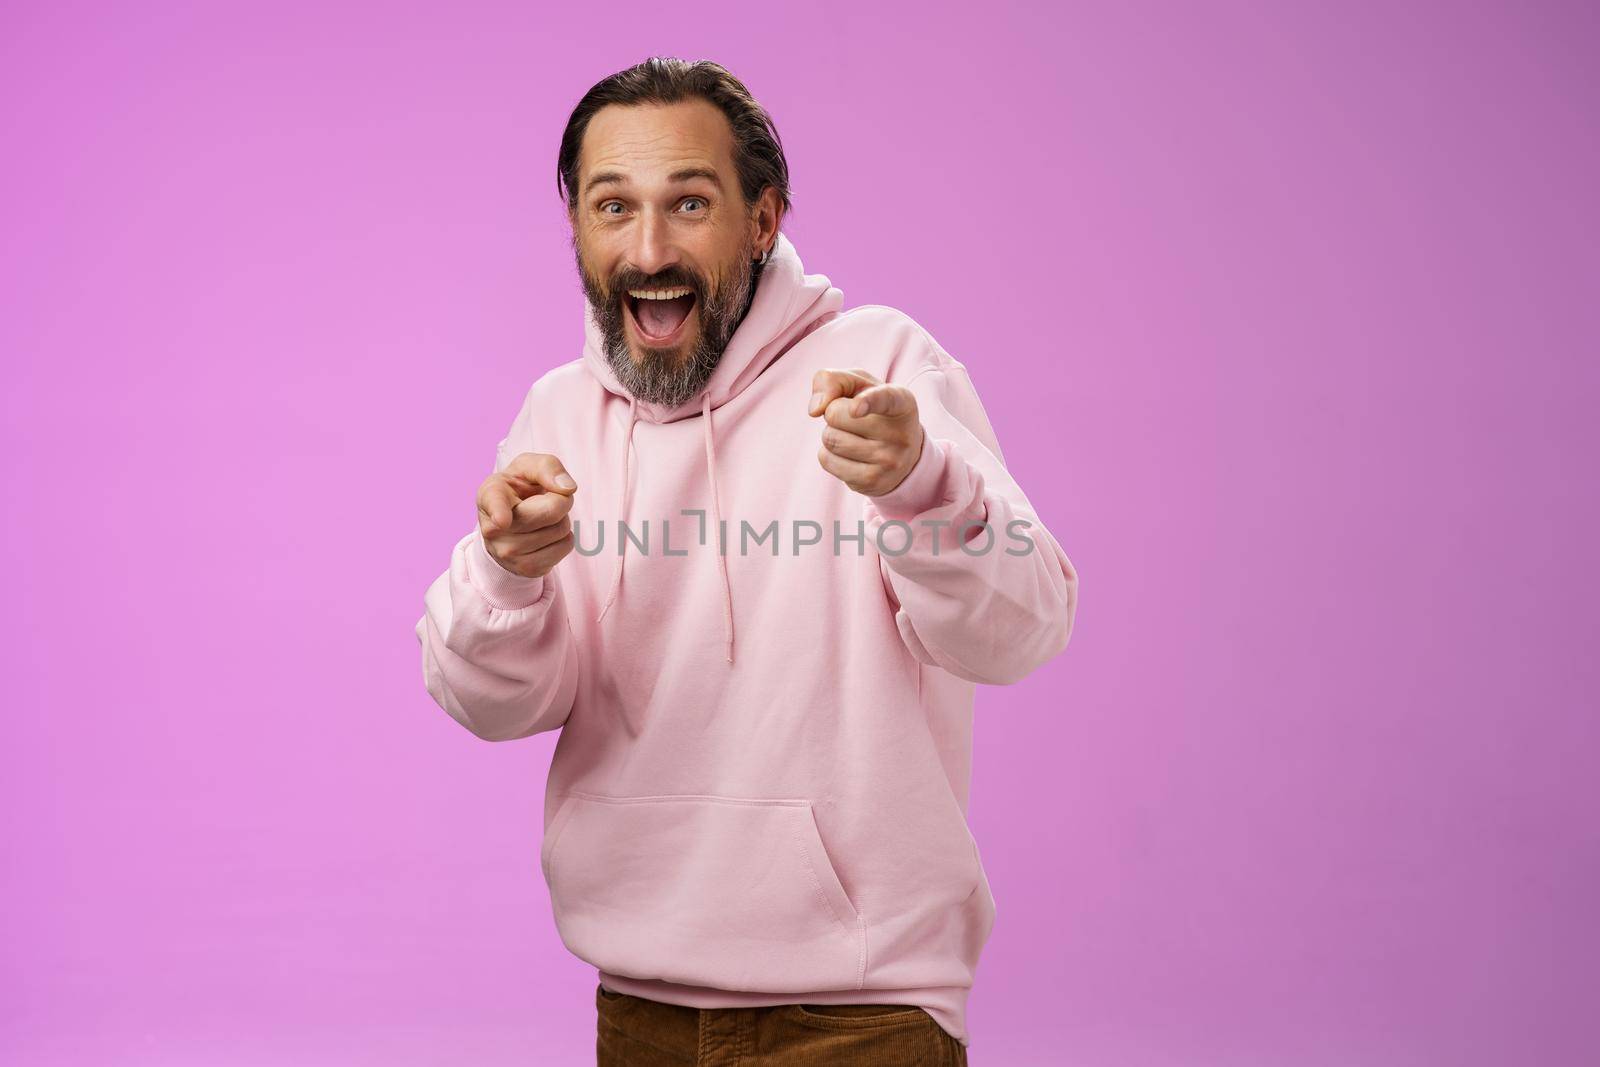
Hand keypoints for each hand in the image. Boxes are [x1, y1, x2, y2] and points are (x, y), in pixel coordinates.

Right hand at [475, 452, 577, 578]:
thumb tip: (567, 489)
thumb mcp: (528, 468)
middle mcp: (494, 528)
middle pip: (552, 510)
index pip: (495, 504)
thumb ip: (547, 467)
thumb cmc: (518, 489)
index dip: (500, 512)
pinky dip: (564, 536)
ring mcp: (508, 553)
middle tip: (545, 499)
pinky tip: (545, 534)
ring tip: (541, 518)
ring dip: (561, 519)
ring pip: (562, 529)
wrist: (508, 522)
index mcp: (490, 495)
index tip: (502, 521)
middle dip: (560, 499)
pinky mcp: (527, 569)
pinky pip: (566, 546)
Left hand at [808, 368, 923, 496]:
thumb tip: (815, 409)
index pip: (884, 399)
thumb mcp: (859, 384)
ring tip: (853, 436)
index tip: (855, 409)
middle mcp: (901, 433)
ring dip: (831, 434)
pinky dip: (829, 454)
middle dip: (833, 413)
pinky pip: (827, 460)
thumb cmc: (873, 409)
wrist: (900, 453)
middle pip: (835, 415)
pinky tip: (849, 454)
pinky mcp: (873, 481)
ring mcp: (889, 461)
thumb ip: (833, 380)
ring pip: (830, 439)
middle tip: (852, 418)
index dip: (867, 402)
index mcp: (902, 402)